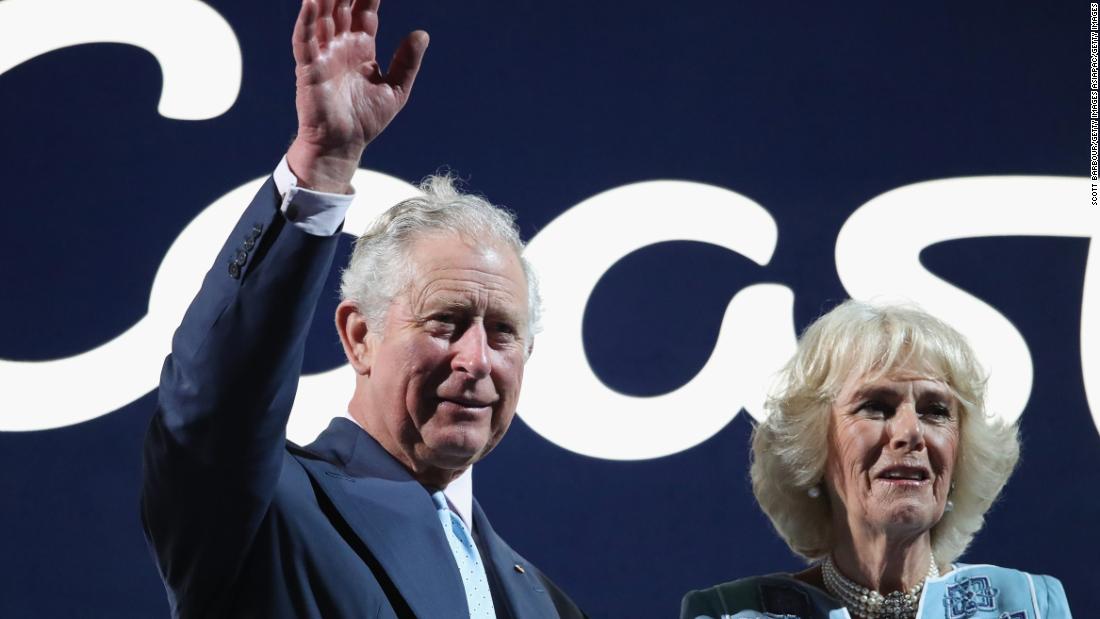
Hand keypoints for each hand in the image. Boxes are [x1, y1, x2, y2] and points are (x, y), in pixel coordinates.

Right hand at [286, 0, 427, 192]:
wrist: (342, 146)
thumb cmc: (365, 120)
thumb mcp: (395, 89)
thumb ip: (407, 62)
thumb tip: (422, 34)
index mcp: (361, 48)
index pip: (364, 11)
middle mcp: (340, 46)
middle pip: (342, 7)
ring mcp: (323, 55)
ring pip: (322, 17)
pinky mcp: (308, 69)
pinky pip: (304, 41)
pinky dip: (306, 21)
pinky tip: (310, 2)